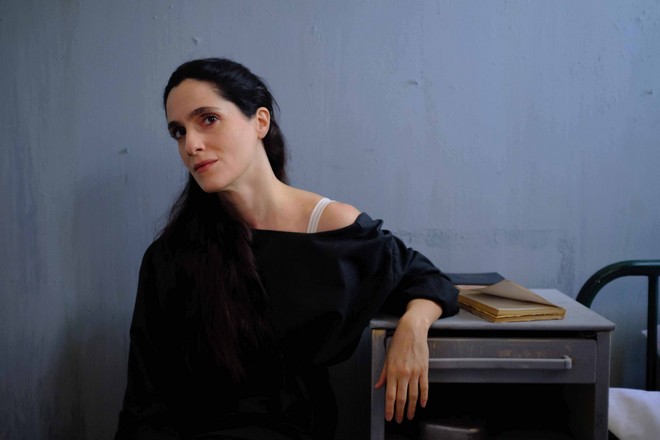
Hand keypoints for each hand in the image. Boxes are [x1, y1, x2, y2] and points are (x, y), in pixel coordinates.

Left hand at [374, 299, 441, 422]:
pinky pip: (424, 387)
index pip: (390, 394)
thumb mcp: (387, 357)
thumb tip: (378, 386)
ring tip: (410, 415)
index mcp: (392, 371)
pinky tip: (422, 404)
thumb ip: (383, 374)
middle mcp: (403, 373)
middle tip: (399, 419)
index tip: (389, 416)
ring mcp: (415, 372)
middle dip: (400, 411)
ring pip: (413, 395)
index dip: (389, 408)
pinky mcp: (424, 370)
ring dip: (412, 408)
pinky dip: (424, 397)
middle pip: (402, 398)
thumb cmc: (399, 341)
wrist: (412, 330)